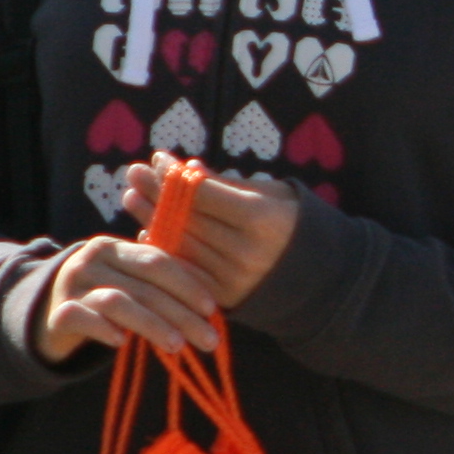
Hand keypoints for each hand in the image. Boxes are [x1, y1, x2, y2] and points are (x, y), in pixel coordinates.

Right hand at [37, 228, 222, 362]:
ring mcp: (71, 285)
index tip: (212, 309)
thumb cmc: (104, 298)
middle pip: (144, 285)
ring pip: (119, 301)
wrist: (49, 316)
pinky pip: (82, 318)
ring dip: (152, 324)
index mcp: (114, 247)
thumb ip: (160, 286)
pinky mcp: (56, 312)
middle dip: (182, 313)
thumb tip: (210, 307)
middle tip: (208, 339)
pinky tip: (122, 342)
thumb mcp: (130, 284)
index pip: (157, 261)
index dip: (188, 284)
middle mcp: (91, 260)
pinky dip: (103, 328)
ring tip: (178, 346)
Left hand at [114, 154, 298, 307]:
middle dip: (156, 192)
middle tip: (134, 172)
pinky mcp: (222, 297)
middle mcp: (245, 251)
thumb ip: (227, 185)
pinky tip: (148, 230)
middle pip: (186, 217)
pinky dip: (164, 249)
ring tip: (132, 197)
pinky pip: (183, 269)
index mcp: (261, 219)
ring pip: (179, 243)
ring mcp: (232, 277)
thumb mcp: (271, 194)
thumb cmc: (292, 223)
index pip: (203, 192)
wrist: (321, 277)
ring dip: (150, 218)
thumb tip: (186, 168)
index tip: (157, 157)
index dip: (174, 174)